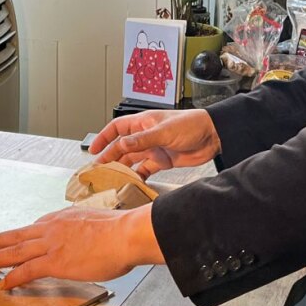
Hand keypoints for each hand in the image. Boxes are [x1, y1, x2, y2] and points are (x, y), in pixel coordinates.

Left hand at [0, 203, 163, 289]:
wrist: (126, 234)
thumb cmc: (121, 231)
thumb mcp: (100, 221)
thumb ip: (89, 228)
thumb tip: (94, 235)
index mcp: (64, 218)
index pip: (37, 226)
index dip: (23, 235)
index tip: (17, 240)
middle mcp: (53, 228)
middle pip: (18, 236)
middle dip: (0, 243)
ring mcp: (51, 245)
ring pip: (15, 252)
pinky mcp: (54, 262)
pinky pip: (25, 271)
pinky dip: (12, 278)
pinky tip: (4, 284)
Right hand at [89, 108, 220, 178]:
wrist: (213, 136)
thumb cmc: (191, 124)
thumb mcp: (164, 131)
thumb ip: (142, 140)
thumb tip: (121, 145)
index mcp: (143, 123)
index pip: (117, 129)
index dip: (104, 138)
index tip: (93, 150)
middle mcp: (146, 136)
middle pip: (121, 147)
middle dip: (109, 157)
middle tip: (99, 170)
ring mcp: (153, 149)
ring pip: (132, 159)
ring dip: (122, 168)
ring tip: (111, 179)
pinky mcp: (162, 161)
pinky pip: (145, 169)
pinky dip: (138, 176)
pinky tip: (132, 183)